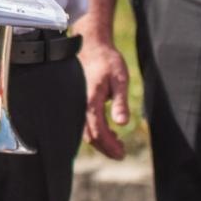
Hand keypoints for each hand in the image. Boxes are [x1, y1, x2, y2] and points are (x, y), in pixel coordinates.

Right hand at [79, 35, 129, 159]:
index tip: (122, 153)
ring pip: (86, 131)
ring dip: (101, 141)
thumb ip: (120, 102)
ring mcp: (78, 103)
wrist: (92, 46)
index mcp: (90, 101)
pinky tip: (110, 131)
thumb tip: (122, 123)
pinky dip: (97, 132)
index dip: (109, 146)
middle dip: (105, 148)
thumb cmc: (107, 61)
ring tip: (118, 144)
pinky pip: (85, 123)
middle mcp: (81, 105)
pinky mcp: (80, 101)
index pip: (98, 132)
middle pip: (89, 136)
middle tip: (121, 154)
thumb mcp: (120, 80)